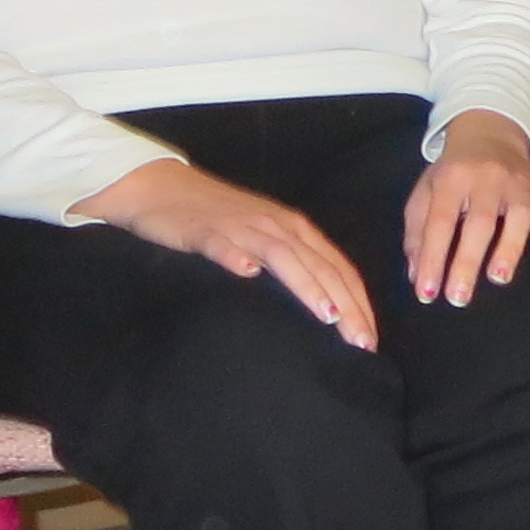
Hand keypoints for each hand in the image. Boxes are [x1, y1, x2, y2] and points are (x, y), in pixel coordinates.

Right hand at [77, 159, 381, 349]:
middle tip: (361, 342)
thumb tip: (328, 302)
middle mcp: (276, 226)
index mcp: (295, 229)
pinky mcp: (203, 230)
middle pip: (319, 266)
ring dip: (307, 286)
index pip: (337, 267)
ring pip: (282, 256)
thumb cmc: (218, 218)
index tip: (370, 338)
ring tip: (327, 316)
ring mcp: (241, 226)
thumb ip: (294, 262)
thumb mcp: (266, 237)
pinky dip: (236, 256)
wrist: (159, 186)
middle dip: (345, 305)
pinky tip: (246, 273)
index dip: (358, 302)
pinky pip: (222, 243)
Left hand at [401, 111, 529, 306]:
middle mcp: (487, 179)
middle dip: (467, 261)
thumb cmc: (452, 174)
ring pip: (519, 216)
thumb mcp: (425, 193)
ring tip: (498, 280)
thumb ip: (417, 232)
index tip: (426, 292)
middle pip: (479, 222)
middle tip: (458, 297)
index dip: (432, 258)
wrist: (487, 134)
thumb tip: (416, 274)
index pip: (439, 222)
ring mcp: (519, 183)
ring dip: (509, 248)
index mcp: (451, 179)